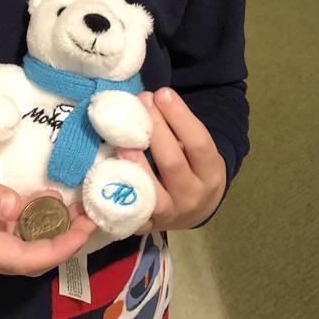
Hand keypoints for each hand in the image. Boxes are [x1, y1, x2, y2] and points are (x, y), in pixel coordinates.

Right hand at [0, 154, 95, 276]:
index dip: (63, 247)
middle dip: (65, 240)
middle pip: (31, 259)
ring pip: (22, 249)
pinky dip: (32, 223)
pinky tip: (42, 200)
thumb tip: (20, 208)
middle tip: (93, 211)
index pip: (29, 259)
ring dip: (51, 232)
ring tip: (78, 204)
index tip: (89, 225)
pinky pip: (9, 237)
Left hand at [117, 88, 226, 231]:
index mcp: (210, 173)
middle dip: (154, 130)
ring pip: (150, 190)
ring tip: (122, 139)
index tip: (162, 93)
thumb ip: (178, 130)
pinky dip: (119, 192)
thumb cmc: (193, 167)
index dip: (179, 116)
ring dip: (134, 163)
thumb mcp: (197, 151)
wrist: (196, 209)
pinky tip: (107, 172)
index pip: (198, 142)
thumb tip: (148, 99)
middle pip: (172, 162)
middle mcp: (192, 195)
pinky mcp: (147, 225)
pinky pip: (130, 212)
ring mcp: (169, 214)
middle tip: (139, 103)